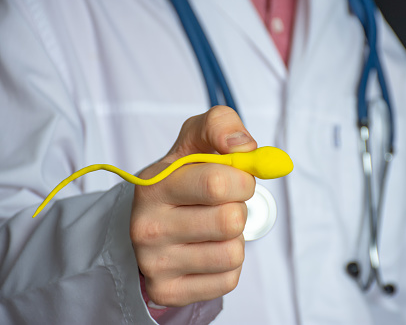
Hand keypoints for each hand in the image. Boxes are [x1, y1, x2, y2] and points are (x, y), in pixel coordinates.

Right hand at [130, 106, 257, 306]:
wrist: (153, 218)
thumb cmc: (183, 176)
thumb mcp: (196, 139)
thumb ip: (221, 125)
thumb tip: (245, 147)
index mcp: (153, 185)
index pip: (218, 184)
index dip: (243, 180)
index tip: (236, 179)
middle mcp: (146, 227)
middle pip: (230, 221)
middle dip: (239, 209)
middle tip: (222, 205)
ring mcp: (154, 264)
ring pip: (233, 253)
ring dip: (234, 238)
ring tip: (213, 228)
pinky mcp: (168, 291)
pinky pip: (228, 279)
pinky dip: (228, 264)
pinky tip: (208, 250)